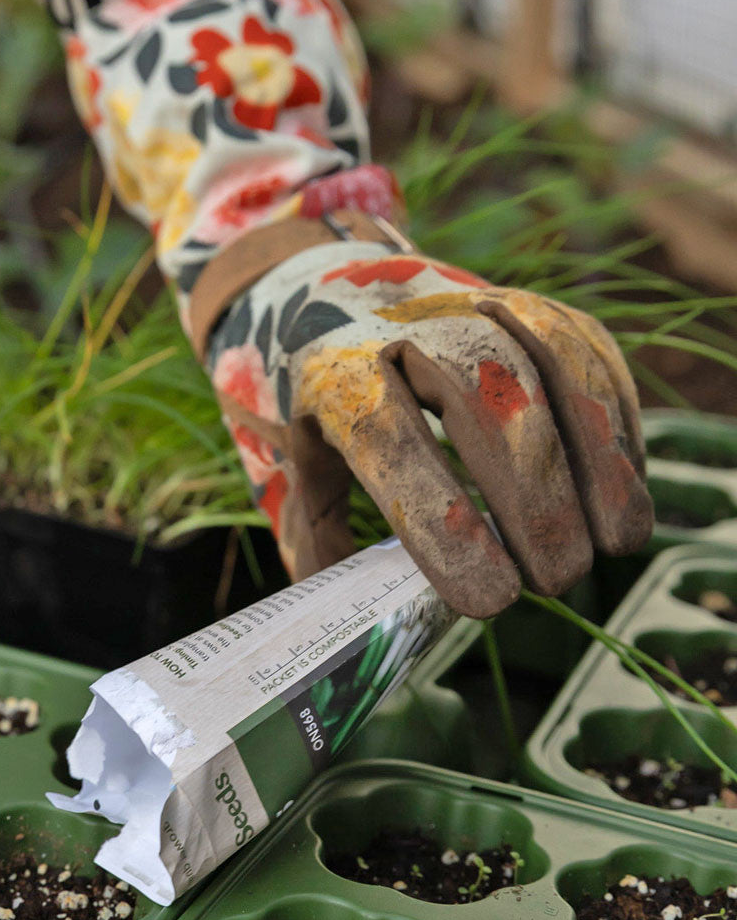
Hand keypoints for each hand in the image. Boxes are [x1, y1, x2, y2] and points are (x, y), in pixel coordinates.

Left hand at [201, 216, 652, 616]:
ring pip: (547, 359)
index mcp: (331, 376)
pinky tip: (624, 485)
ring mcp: (466, 303)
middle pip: (481, 395)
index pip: (386, 443)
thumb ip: (323, 541)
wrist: (318, 282)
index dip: (443, 523)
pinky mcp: (519, 299)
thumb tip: (356, 637)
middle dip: (532, 494)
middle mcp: (399, 325)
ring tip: (618, 542)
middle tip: (558, 580)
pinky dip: (614, 419)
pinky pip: (583, 347)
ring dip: (595, 455)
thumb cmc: (312, 401)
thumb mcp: (294, 463)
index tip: (491, 601)